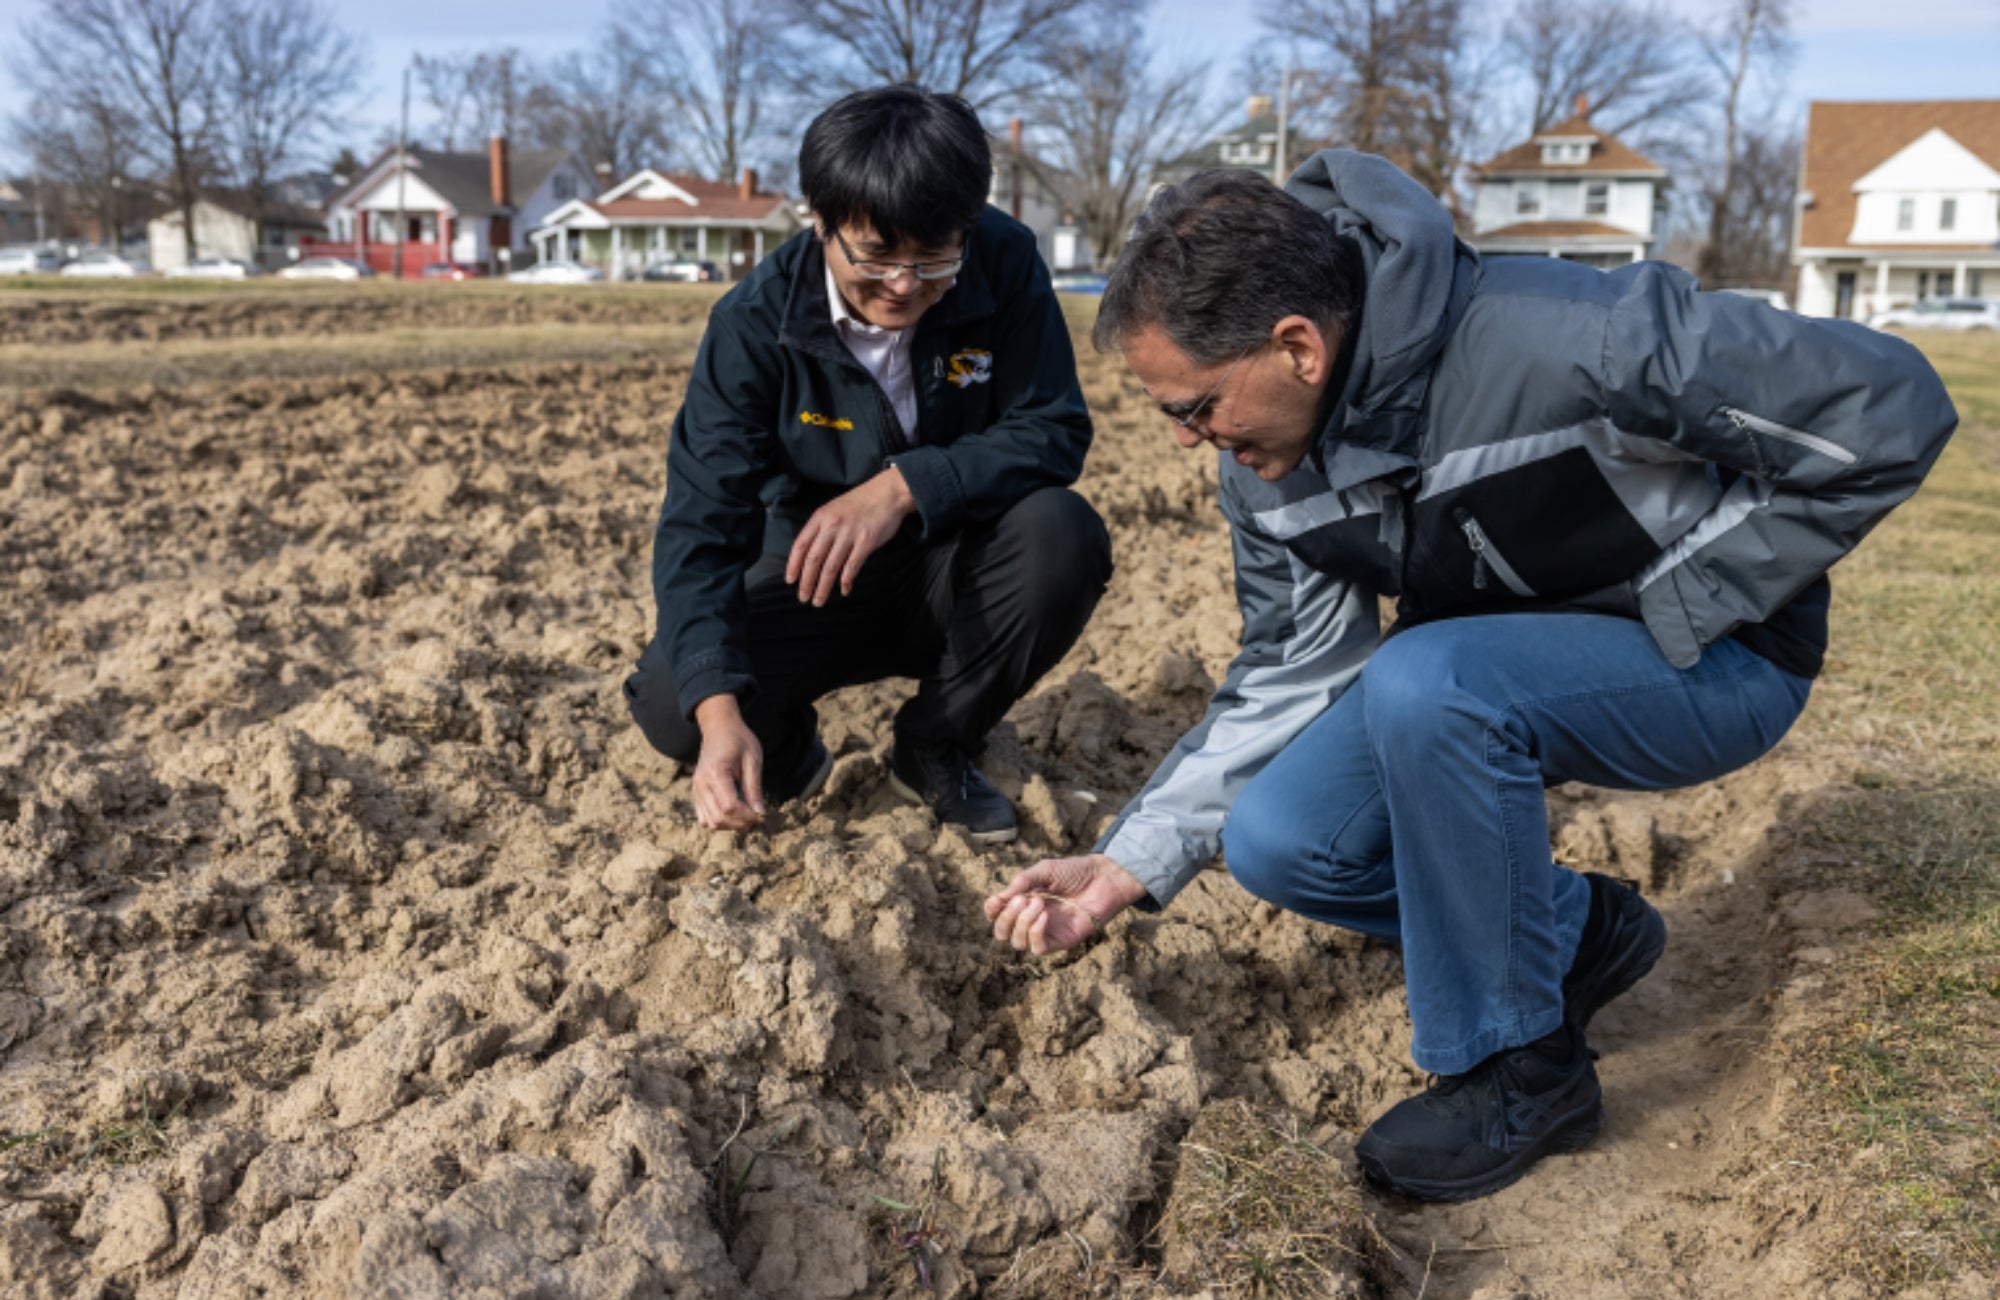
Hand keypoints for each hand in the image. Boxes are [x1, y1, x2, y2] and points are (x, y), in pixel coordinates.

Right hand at [691, 696, 764, 829]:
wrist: (719, 728)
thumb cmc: (739, 740)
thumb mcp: (753, 760)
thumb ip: (754, 788)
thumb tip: (760, 813)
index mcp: (716, 773)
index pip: (730, 807)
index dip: (747, 816)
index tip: (762, 814)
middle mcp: (701, 783)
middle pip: (719, 818)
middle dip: (741, 823)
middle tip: (758, 817)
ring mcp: (696, 789)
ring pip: (711, 822)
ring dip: (731, 824)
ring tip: (747, 815)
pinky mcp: (696, 792)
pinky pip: (704, 817)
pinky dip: (720, 821)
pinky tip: (734, 813)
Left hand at [786, 467, 913, 605]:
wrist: (888, 493)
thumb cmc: (861, 502)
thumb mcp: (834, 508)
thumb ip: (822, 528)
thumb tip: (811, 554)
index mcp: (821, 517)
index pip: (800, 545)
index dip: (793, 565)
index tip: (790, 580)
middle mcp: (832, 525)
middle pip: (813, 560)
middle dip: (806, 582)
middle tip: (803, 598)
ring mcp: (849, 534)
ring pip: (830, 567)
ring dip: (823, 587)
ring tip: (819, 600)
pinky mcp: (867, 542)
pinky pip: (852, 567)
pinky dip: (846, 582)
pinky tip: (844, 590)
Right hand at [983, 854, 1150, 955]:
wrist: (1104, 877)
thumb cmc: (1075, 872)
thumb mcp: (1044, 870)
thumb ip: (1023, 881)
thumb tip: (1001, 897)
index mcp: (1024, 903)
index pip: (997, 915)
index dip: (992, 910)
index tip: (997, 899)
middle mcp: (1031, 920)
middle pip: (1002, 933)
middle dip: (1006, 917)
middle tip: (1023, 898)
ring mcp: (1046, 932)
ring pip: (1018, 943)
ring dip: (1022, 922)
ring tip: (1038, 902)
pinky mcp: (1061, 941)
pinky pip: (1038, 948)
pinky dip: (1035, 932)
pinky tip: (1045, 915)